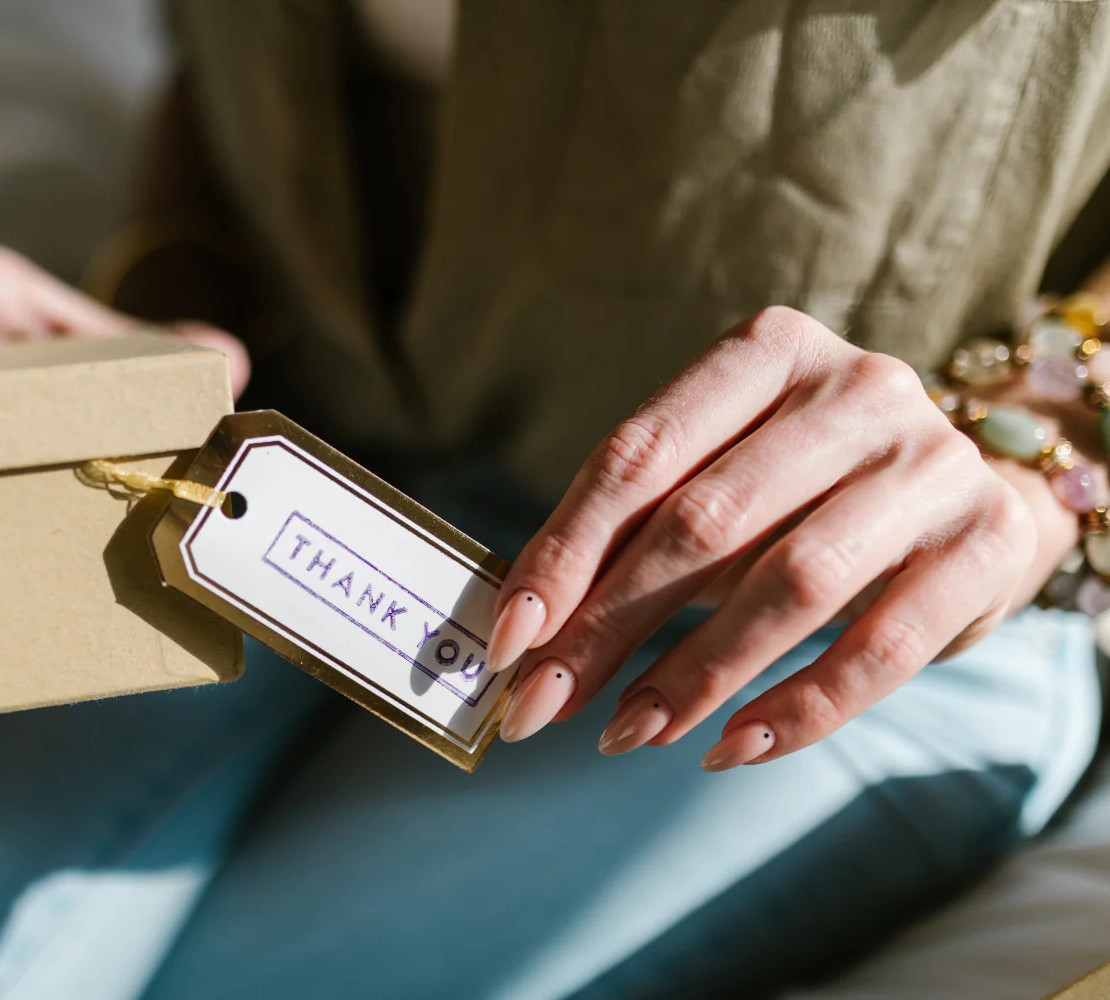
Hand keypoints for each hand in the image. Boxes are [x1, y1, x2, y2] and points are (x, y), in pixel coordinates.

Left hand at [487, 307, 1059, 768]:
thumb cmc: (808, 489)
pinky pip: (881, 648)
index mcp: (769, 349)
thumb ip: (635, 532)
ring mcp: (932, 462)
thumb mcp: (720, 479)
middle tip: (543, 704)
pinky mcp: (987, 544)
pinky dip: (797, 709)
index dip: (565, 550)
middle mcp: (856, 388)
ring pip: (791, 582)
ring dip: (694, 673)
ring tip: (627, 732)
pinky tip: (727, 748)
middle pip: (703, 521)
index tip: (510, 637)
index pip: (640, 454)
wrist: (977, 490)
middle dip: (610, 624)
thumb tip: (526, 624)